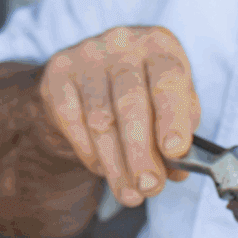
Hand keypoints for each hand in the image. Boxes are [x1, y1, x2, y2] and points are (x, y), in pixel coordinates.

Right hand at [39, 26, 201, 207]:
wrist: (92, 77)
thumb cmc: (145, 93)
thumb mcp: (172, 105)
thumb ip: (180, 134)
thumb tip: (177, 170)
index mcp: (161, 47)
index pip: (168, 81)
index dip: (172, 118)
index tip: (175, 150)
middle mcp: (123, 44)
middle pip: (130, 104)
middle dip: (141, 153)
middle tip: (149, 186)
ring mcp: (86, 56)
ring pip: (100, 120)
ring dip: (116, 164)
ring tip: (129, 193)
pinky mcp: (57, 74)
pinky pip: (71, 121)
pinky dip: (89, 152)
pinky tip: (103, 169)